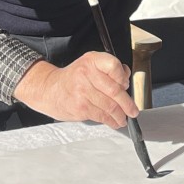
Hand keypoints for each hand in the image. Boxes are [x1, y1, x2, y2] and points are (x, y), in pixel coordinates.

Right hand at [13, 53, 137, 128]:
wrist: (50, 89)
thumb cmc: (73, 78)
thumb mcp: (90, 64)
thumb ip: (109, 69)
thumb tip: (125, 78)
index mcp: (92, 61)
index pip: (114, 66)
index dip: (123, 77)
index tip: (126, 85)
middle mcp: (87, 74)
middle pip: (114, 90)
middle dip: (127, 103)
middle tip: (133, 110)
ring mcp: (83, 91)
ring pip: (109, 106)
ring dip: (120, 115)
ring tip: (124, 118)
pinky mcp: (81, 107)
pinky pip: (101, 115)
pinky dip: (110, 121)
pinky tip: (114, 122)